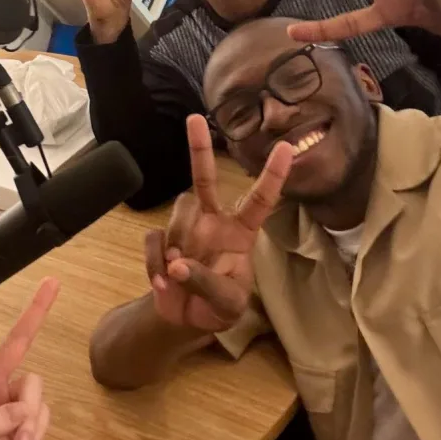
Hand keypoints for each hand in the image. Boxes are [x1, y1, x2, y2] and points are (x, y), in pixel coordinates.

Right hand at [146, 116, 292, 332]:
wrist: (185, 320)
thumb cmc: (219, 308)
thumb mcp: (227, 304)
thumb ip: (207, 284)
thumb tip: (178, 265)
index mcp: (240, 234)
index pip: (260, 201)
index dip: (273, 177)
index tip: (286, 148)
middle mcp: (213, 223)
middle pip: (205, 180)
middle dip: (199, 150)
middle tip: (194, 119)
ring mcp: (186, 230)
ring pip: (177, 213)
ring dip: (176, 243)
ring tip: (177, 278)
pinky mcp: (163, 241)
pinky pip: (154, 239)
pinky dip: (154, 263)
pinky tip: (162, 284)